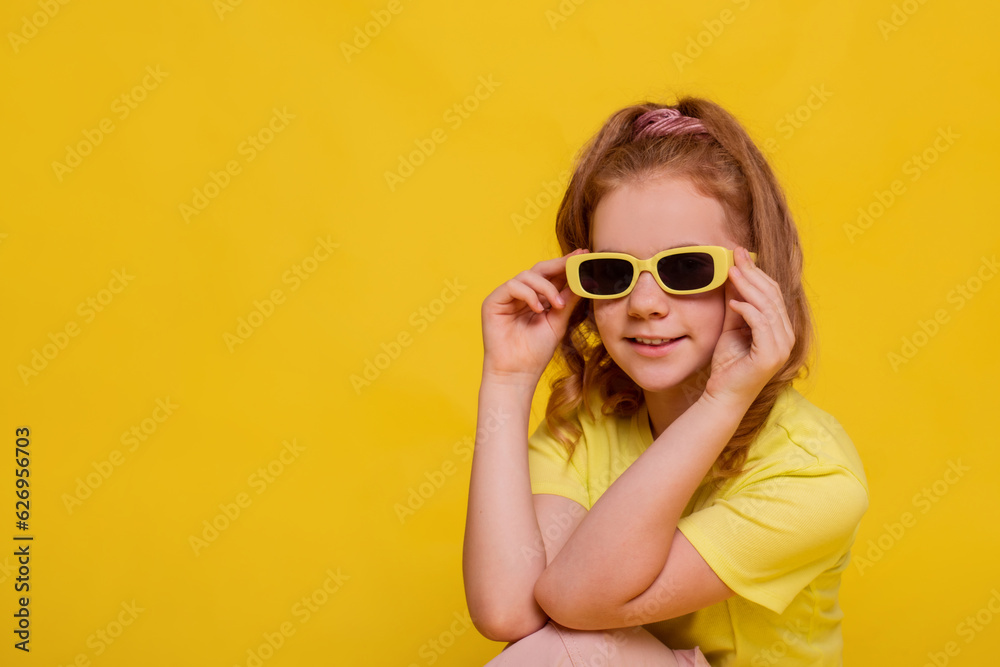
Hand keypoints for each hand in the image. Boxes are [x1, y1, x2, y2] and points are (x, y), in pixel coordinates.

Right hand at [481, 249, 588, 382]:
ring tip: (557, 304)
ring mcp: (506, 297)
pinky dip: (528, 294)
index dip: (566, 265)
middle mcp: (520, 295)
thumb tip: (583, 279)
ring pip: (527, 275)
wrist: (517, 373)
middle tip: (575, 262)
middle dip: (559, 265)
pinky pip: (512, 286)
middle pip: (539, 269)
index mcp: (536, 299)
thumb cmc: (535, 352)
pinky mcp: (493, 302)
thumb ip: (567, 301)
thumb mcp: (558, 323)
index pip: (551, 276)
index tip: (584, 255)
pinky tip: (538, 309)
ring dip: (546, 287)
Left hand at [703, 247, 794, 405]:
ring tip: (730, 273)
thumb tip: (733, 275)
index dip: (756, 272)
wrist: (722, 394)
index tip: (739, 255)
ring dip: (747, 287)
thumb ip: (736, 304)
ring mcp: (781, 347)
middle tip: (735, 256)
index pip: (772, 293)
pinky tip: (732, 303)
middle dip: (752, 273)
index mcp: (780, 328)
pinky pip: (761, 324)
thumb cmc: (727, 363)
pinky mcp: (770, 355)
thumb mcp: (731, 326)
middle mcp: (786, 336)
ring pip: (767, 307)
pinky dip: (747, 310)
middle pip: (772, 296)